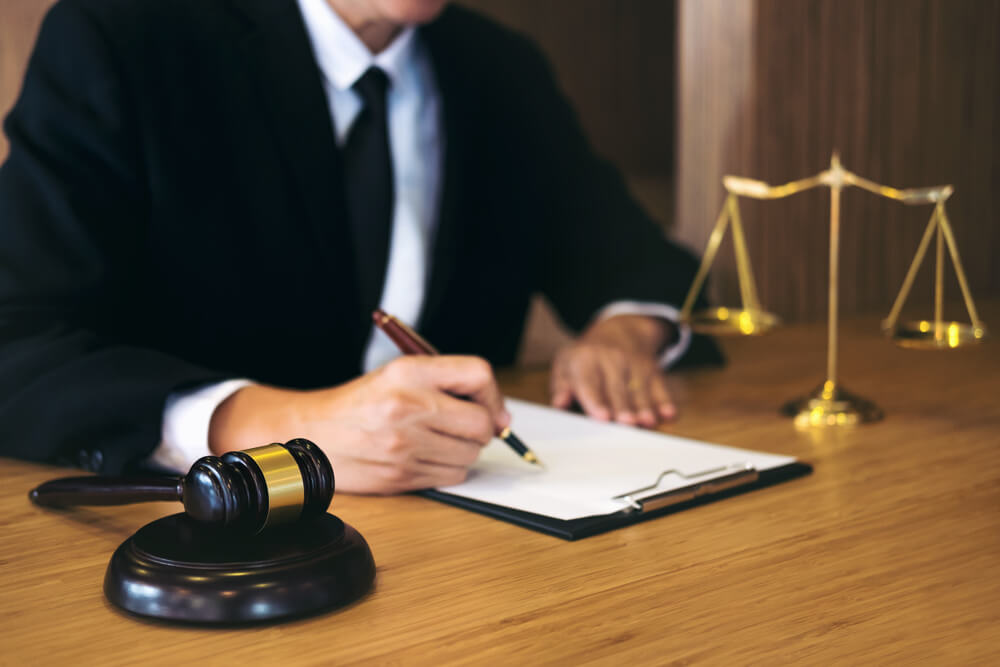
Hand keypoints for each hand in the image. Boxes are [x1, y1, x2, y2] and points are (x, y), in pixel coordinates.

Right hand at [208, 356, 509, 493]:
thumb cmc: (361, 405)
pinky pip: (452, 476)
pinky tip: (425, 457)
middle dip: (481, 428)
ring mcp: (404, 444)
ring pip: (471, 454)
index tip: (490, 406)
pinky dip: (448, 469)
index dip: (493, 394)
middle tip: (461, 426)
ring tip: (436, 440)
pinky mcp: (402, 475)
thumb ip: (450, 384)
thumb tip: (501, 418)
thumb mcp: (399, 375)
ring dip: (464, 451)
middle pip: (481, 423)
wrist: (312, 436)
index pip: (478, 374)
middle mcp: (407, 406)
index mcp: (408, 372)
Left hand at [550, 314, 675, 427]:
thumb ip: (562, 385)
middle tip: (626, 424)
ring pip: (640, 390)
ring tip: (647, 422)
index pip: (589, 382)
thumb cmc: (588, 355)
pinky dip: (666, 401)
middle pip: (617, 389)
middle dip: (623, 407)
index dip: (595, 400)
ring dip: (645, 407)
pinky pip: (661, 387)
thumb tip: (559, 403)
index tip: (602, 417)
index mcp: (586, 360)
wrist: (622, 329)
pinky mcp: (654, 371)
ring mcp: (635, 365)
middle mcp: (612, 360)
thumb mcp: (568, 362)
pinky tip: (669, 414)